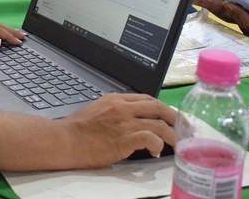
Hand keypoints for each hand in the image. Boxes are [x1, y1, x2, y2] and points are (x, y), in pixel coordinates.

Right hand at [63, 94, 177, 166]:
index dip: (162, 107)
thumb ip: (116, 111)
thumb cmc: (77, 129)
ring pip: (158, 123)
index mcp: (116, 99)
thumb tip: (132, 119)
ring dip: (172, 134)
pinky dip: (157, 144)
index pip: (147, 98)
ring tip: (178, 143)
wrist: (64, 140)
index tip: (171, 116)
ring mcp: (124, 122)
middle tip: (184, 127)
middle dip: (175, 117)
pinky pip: (149, 138)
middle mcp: (122, 107)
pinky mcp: (123, 139)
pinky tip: (157, 151)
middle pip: (157, 107)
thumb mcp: (98, 110)